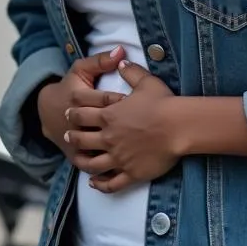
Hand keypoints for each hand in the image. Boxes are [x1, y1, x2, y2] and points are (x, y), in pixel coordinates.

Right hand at [37, 48, 128, 165]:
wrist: (47, 110)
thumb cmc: (70, 87)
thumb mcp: (80, 70)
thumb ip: (100, 60)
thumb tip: (121, 50)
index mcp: (77, 98)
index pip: (105, 100)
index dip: (123, 101)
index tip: (137, 102)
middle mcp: (75, 122)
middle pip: (103, 126)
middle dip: (123, 127)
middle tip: (141, 126)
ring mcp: (74, 141)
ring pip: (97, 148)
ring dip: (115, 150)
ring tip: (134, 148)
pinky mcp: (74, 156)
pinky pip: (91, 166)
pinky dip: (104, 169)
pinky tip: (122, 167)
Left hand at [64, 59, 180, 192]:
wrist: (179, 127)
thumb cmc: (162, 103)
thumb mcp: (145, 81)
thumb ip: (130, 71)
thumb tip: (120, 60)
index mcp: (109, 116)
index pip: (82, 114)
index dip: (73, 113)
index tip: (67, 113)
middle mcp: (109, 138)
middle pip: (82, 139)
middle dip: (72, 137)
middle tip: (67, 136)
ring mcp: (119, 158)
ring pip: (92, 163)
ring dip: (81, 161)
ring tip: (76, 159)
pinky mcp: (131, 174)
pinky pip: (111, 183)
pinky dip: (100, 185)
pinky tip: (94, 183)